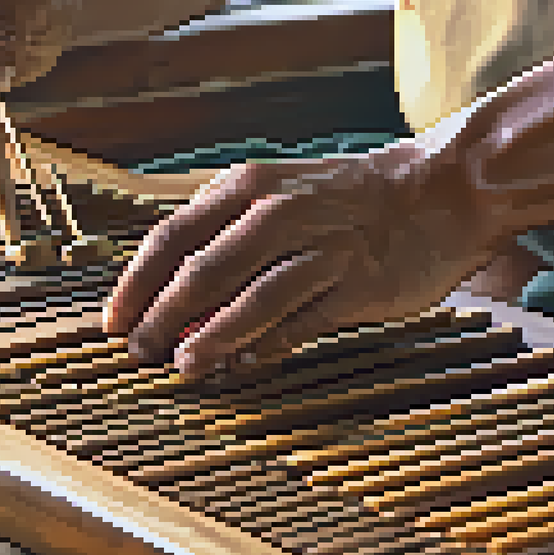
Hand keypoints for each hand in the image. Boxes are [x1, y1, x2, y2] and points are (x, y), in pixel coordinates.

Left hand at [103, 142, 501, 379]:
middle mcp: (280, 213)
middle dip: (163, 318)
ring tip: (185, 367)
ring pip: (251, 299)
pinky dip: (269, 346)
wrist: (439, 190)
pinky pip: (302, 321)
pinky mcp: (359, 284)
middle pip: (203, 272)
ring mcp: (322, 249)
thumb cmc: (345, 200)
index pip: (172, 236)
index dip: (136, 284)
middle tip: (141, 352)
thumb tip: (170, 296)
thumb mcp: (277, 194)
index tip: (114, 323)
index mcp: (249, 187)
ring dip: (212, 339)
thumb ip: (226, 236)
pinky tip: (247, 365)